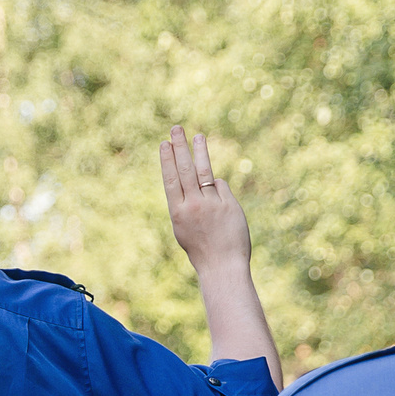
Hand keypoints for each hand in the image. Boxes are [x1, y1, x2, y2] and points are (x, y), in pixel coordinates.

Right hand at [159, 126, 251, 270]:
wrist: (221, 266)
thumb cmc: (201, 249)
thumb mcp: (184, 228)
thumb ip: (187, 204)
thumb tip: (204, 181)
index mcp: (177, 212)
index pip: (171, 180)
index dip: (167, 160)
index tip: (164, 143)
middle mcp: (193, 205)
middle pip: (185, 170)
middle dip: (180, 147)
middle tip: (176, 129)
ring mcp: (212, 204)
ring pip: (205, 172)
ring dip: (200, 152)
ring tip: (198, 136)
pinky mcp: (229, 205)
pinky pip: (222, 188)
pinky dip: (219, 192)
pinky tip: (220, 209)